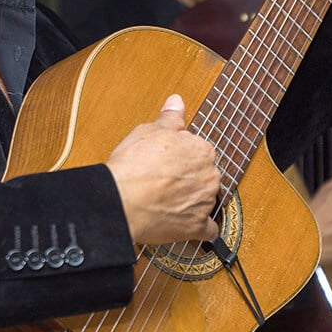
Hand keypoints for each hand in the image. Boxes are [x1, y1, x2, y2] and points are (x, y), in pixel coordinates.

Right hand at [106, 94, 221, 245]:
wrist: (121, 200)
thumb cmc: (133, 165)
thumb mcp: (149, 130)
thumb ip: (170, 118)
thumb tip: (177, 102)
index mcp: (202, 149)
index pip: (200, 151)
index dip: (182, 156)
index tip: (170, 161)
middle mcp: (210, 175)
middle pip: (205, 175)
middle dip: (190, 178)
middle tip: (166, 181)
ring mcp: (205, 202)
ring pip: (206, 200)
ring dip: (193, 201)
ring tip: (168, 202)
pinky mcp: (196, 227)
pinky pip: (208, 229)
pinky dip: (200, 227)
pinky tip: (186, 224)